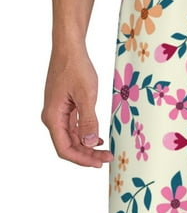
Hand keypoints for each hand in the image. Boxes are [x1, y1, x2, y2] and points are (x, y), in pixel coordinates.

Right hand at [42, 47, 113, 167]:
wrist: (69, 49)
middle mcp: (53, 117)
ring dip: (88, 146)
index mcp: (53, 117)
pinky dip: (85, 134)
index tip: (99, 163)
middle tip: (108, 158)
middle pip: (69, 145)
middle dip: (87, 155)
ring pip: (72, 137)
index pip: (65, 148)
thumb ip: (88, 120)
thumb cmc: (76, 68)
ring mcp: (58, 112)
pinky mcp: (65, 107)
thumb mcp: (87, 95)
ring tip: (106, 151)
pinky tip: (97, 138)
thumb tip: (89, 143)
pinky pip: (74, 127)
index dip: (82, 159)